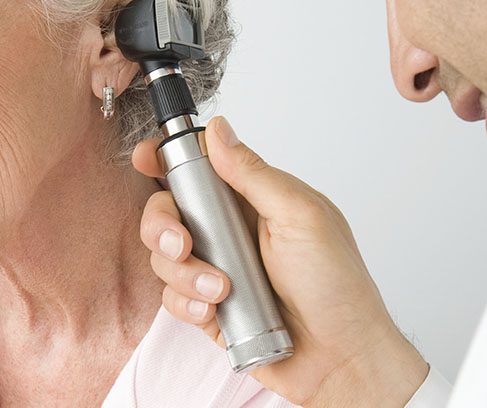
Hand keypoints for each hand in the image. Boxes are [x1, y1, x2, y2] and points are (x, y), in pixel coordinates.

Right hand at [134, 116, 429, 407]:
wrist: (341, 357)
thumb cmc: (337, 284)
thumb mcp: (300, 215)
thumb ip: (253, 173)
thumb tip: (219, 130)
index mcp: (253, 198)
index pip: (200, 167)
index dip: (167, 160)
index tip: (146, 161)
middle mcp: (231, 230)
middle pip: (168, 210)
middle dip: (163, 226)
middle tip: (181, 243)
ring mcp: (218, 268)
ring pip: (166, 257)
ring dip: (185, 273)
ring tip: (220, 289)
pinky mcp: (209, 307)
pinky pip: (174, 298)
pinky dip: (188, 304)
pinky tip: (214, 310)